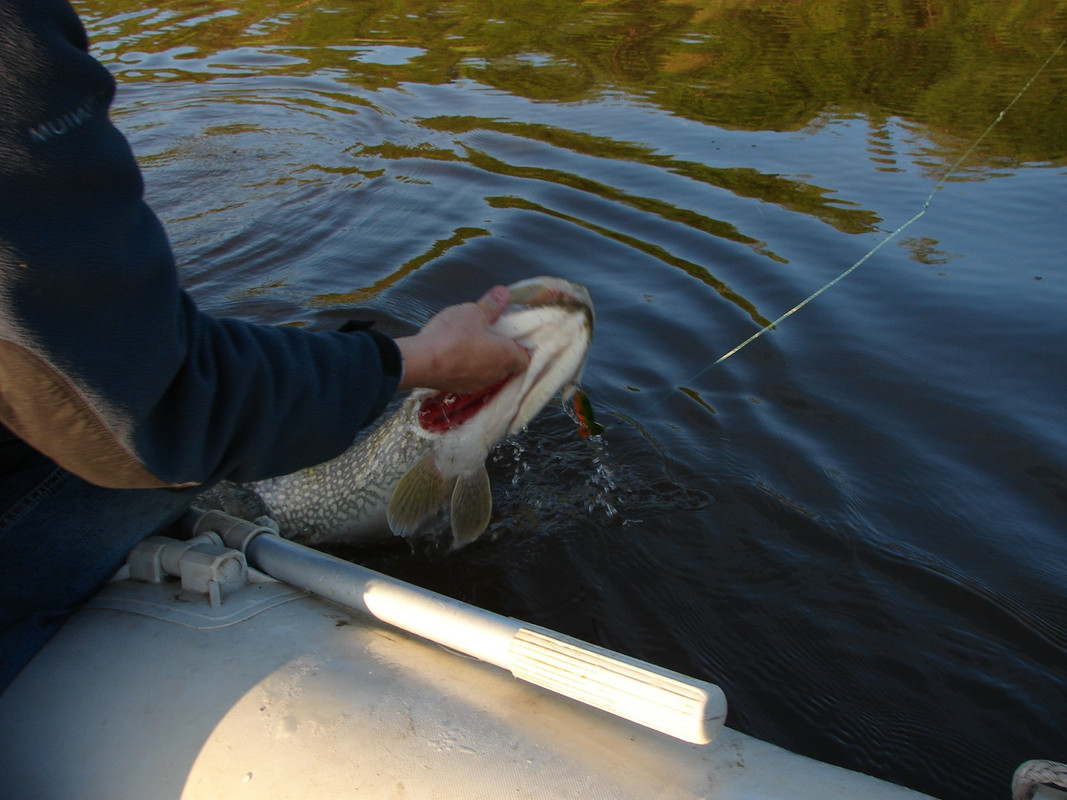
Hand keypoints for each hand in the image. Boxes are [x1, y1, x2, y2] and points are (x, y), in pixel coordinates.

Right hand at [395, 285, 529, 393]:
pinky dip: (468, 369)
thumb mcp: (473, 312)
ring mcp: (477, 385)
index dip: (521, 347)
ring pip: (488, 373)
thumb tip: (505, 293)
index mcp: (507, 356)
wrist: (420, 362)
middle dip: (502, 353)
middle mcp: (496, 375)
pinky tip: (455, 356)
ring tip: (472, 345)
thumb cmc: (453, 335)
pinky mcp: (459, 390)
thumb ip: (492, 304)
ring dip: (484, 361)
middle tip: (491, 336)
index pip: (525, 358)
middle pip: (507, 366)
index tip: (512, 335)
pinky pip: (470, 378)